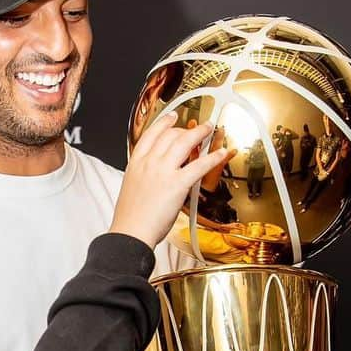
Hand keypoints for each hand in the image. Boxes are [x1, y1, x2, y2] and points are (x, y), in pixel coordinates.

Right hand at [110, 115, 231, 249]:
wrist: (130, 233)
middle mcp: (149, 163)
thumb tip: (157, 177)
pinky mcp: (177, 184)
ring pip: (184, 142)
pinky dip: (213, 157)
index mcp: (136, 164)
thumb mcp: (132, 189)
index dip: (164, 122)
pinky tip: (220, 154)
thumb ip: (145, 177)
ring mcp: (163, 171)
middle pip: (170, 135)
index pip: (150, 134)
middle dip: (186, 128)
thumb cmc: (131, 218)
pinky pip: (199, 165)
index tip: (172, 117)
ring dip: (200, 133)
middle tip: (197, 127)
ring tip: (209, 129)